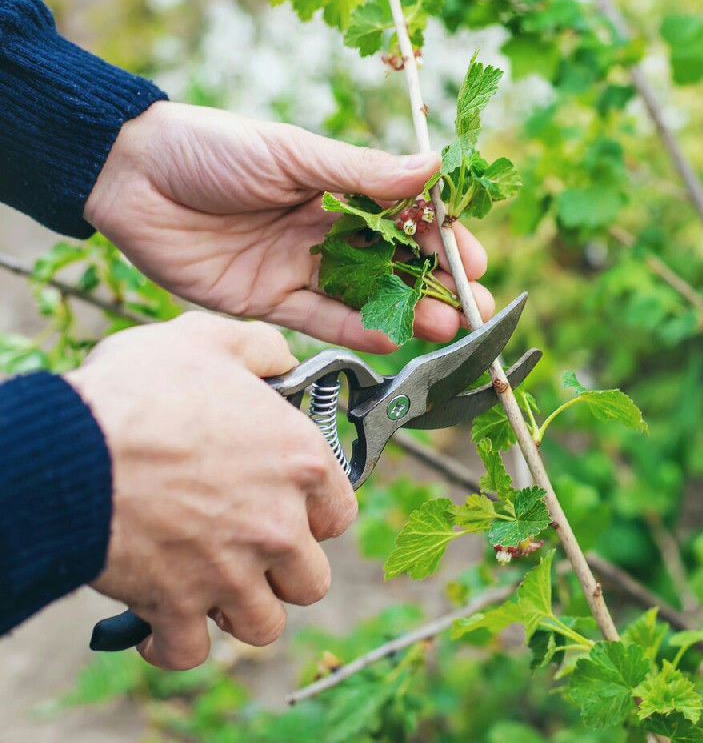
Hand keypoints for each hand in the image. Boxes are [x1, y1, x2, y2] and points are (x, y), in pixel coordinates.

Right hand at [67, 313, 356, 669]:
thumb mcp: (207, 341)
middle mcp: (279, 524)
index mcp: (300, 462)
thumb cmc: (137, 393)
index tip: (289, 514)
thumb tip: (282, 360)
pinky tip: (158, 626)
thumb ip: (258, 349)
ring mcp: (233, 571)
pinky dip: (173, 645)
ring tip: (210, 589)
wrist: (69, 448)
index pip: (340, 515)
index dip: (314, 518)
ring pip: (263, 625)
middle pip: (310, 581)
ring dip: (238, 612)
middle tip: (247, 554)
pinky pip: (191, 652)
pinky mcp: (179, 605)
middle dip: (281, 574)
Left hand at [84, 102, 495, 350]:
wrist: (127, 177)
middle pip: (395, 263)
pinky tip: (392, 337)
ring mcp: (299, 267)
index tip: (475, 259)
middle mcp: (325, 230)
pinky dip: (356, 329)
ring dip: (409, 312)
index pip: (407, 217)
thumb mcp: (292, 152)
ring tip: (448, 328)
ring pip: (366, 296)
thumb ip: (362, 172)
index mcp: (338, 186)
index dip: (443, 239)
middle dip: (439, 286)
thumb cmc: (211, 147)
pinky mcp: (267, 301)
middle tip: (476, 308)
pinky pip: (320, 319)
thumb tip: (436, 166)